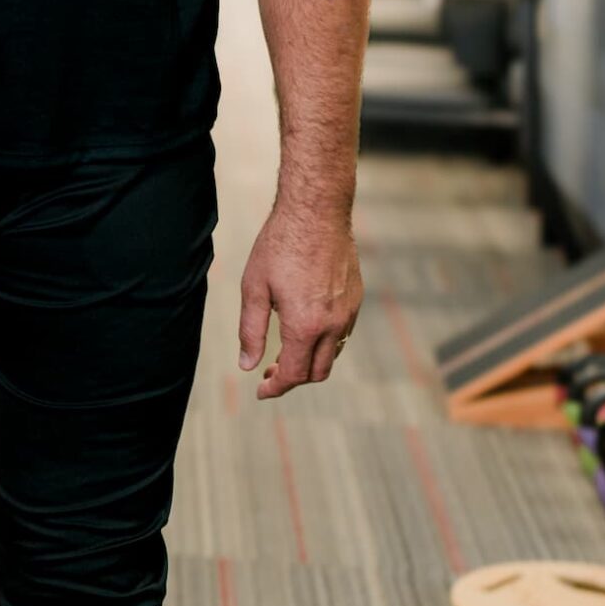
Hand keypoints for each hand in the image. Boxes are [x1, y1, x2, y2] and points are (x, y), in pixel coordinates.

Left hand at [238, 202, 362, 398]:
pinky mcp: (356, 300)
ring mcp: (349, 313)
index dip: (275, 387)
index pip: (293, 374)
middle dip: (293, 379)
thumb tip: (248, 365)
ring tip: (284, 353)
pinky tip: (304, 330)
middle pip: (317, 372)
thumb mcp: (254, 288)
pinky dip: (323, 343)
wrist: (317, 213)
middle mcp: (333, 325)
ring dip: (309, 361)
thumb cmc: (279, 246)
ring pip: (333, 355)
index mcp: (304, 326)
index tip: (260, 391)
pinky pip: (342, 335)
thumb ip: (251, 331)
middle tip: (268, 373)